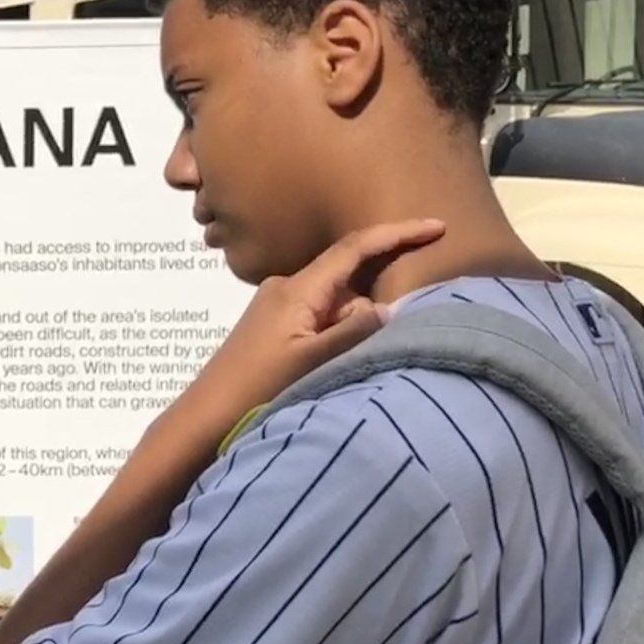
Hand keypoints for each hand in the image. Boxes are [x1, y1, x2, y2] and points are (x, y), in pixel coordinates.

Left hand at [180, 219, 446, 436]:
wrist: (205, 416)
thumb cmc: (254, 387)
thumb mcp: (312, 361)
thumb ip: (354, 331)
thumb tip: (389, 307)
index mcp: (297, 289)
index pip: (354, 248)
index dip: (398, 234)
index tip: (437, 227)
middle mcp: (287, 289)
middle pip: (350, 281)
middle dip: (377, 303)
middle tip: (404, 331)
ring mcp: (280, 309)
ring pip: (337, 307)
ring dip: (357, 329)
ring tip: (356, 365)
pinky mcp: (276, 330)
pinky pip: (321, 321)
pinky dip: (340, 337)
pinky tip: (343, 364)